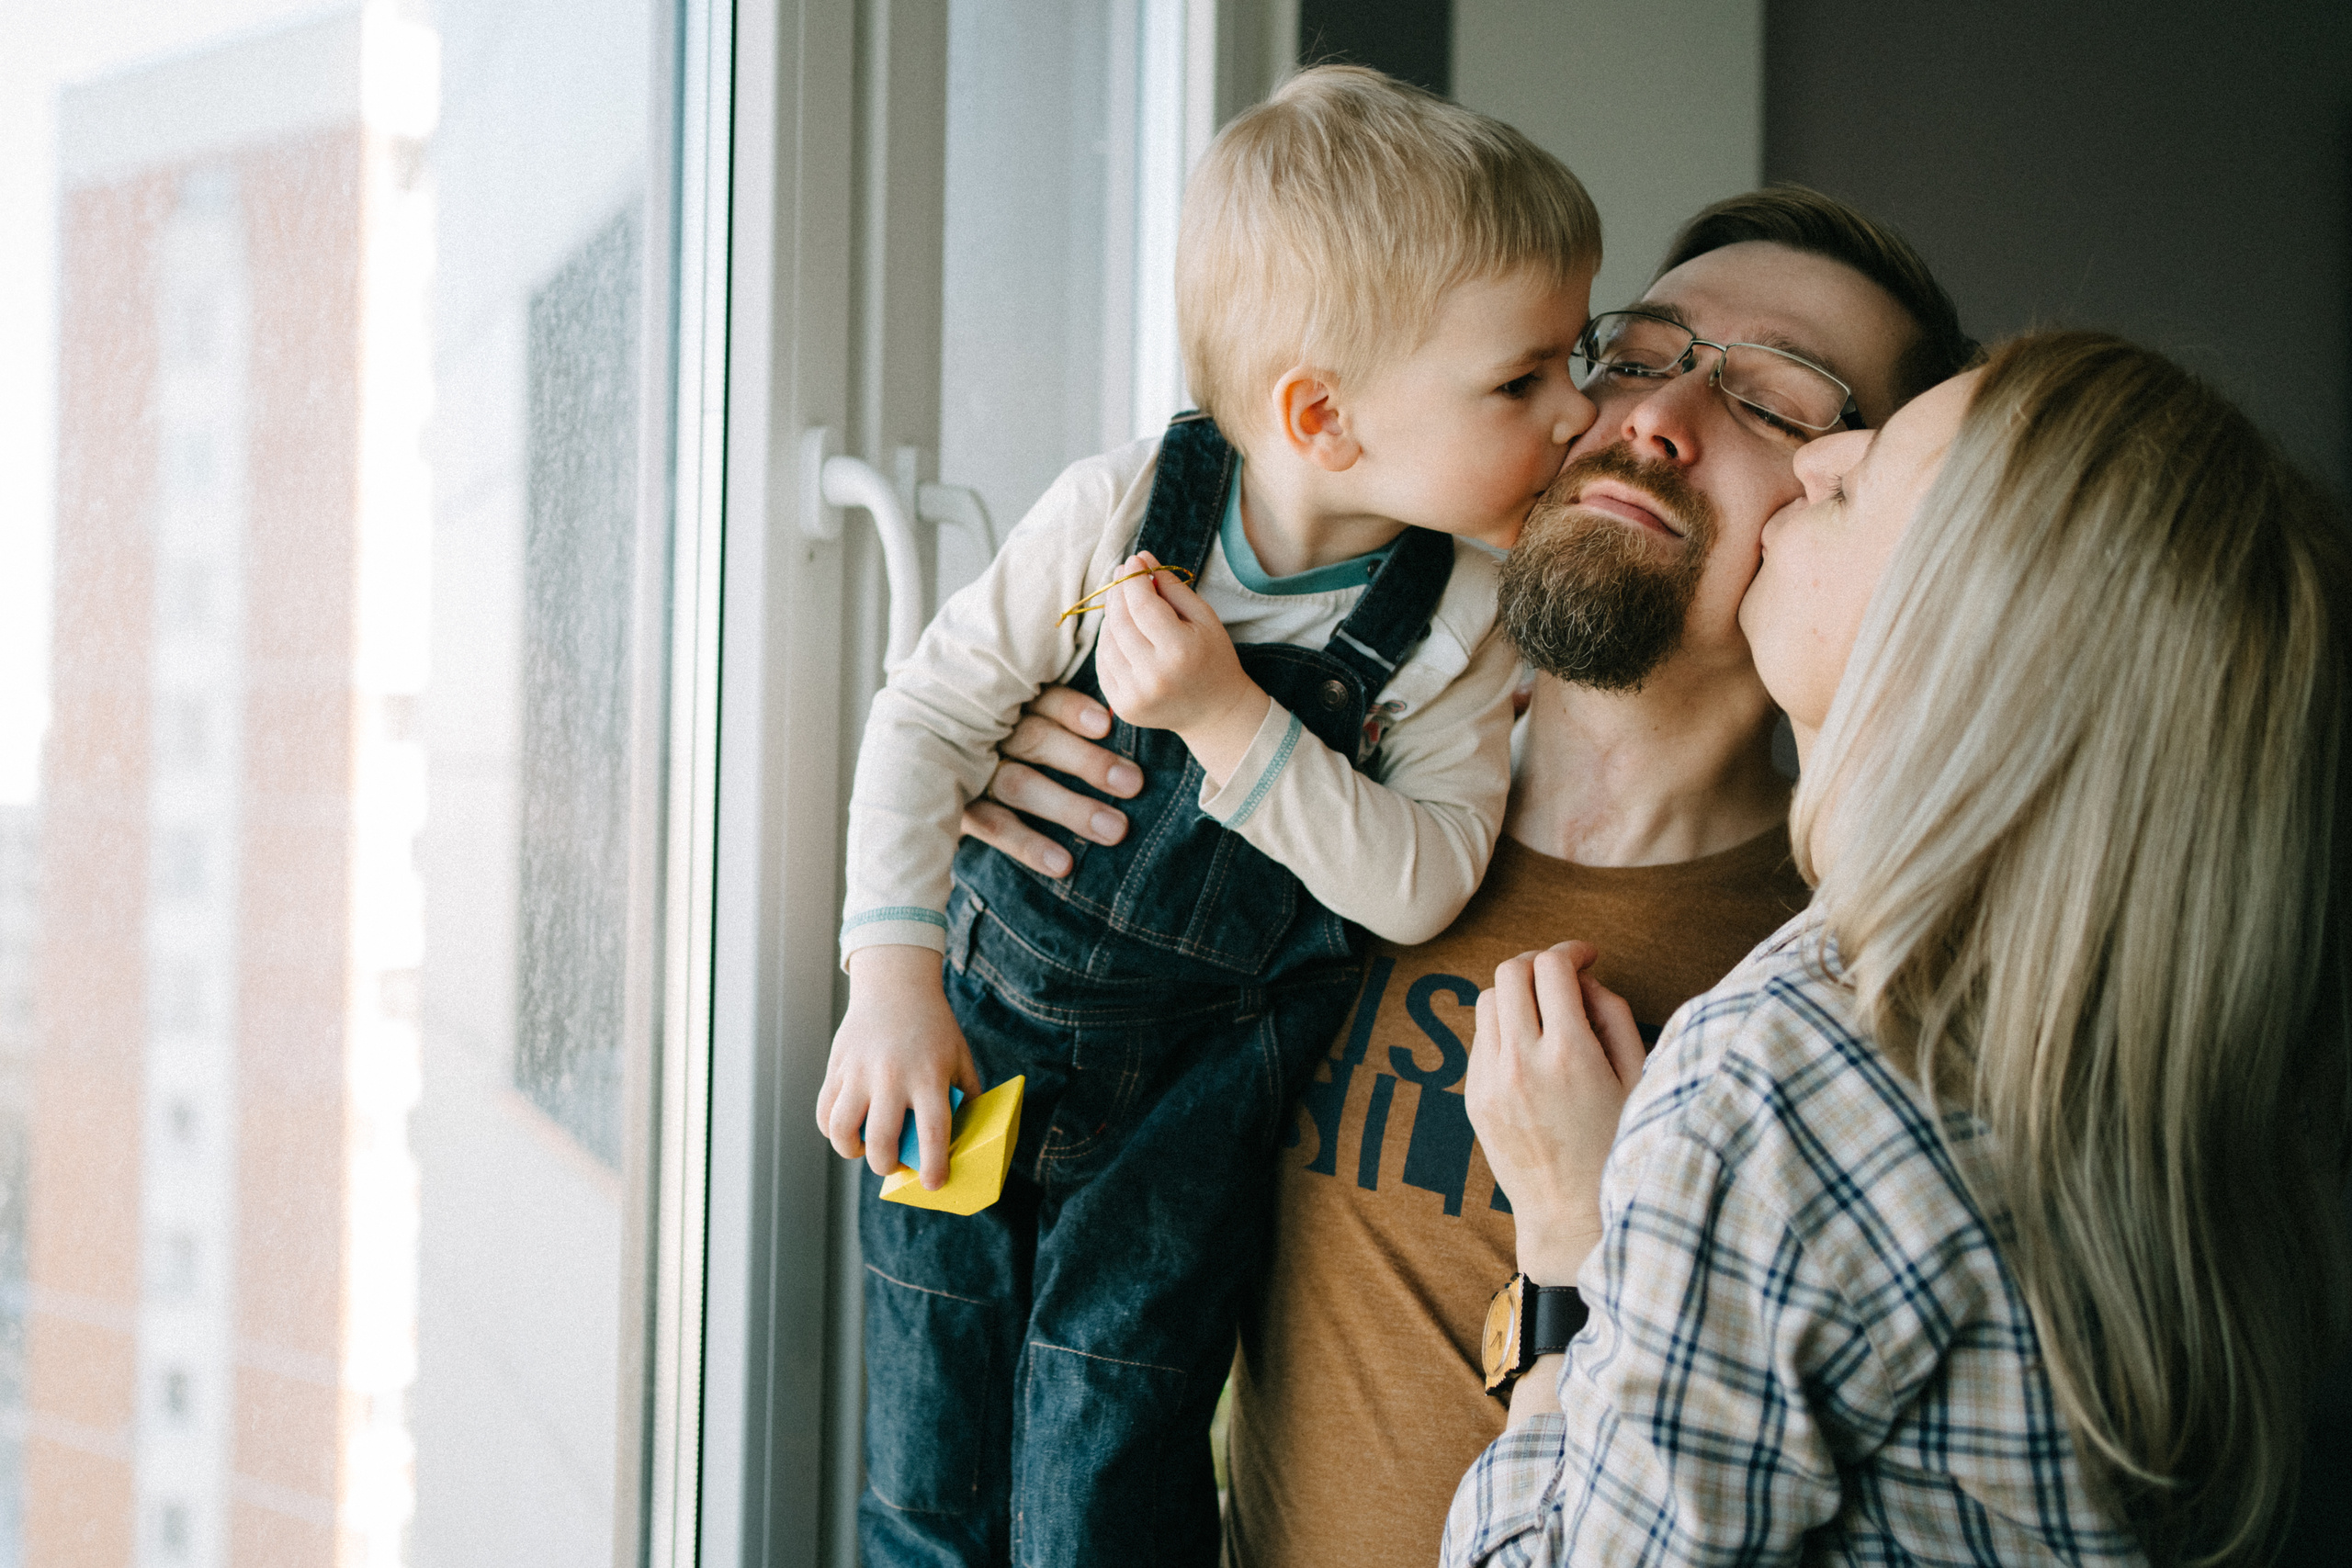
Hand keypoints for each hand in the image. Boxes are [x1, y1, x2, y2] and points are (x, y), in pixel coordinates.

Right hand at [816, 945, 983, 1188]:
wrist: (896, 987)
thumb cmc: (934, 1029)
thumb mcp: (960, 1058)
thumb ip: (966, 1096)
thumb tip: (966, 1137)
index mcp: (929, 1077)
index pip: (931, 1134)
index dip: (932, 1167)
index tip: (932, 1185)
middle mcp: (892, 1077)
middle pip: (881, 1141)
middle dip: (886, 1166)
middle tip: (893, 1164)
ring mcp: (859, 1072)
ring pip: (842, 1131)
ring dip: (852, 1151)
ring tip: (864, 1148)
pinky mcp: (837, 1068)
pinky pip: (824, 1113)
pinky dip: (833, 1131)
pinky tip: (848, 1128)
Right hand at [959, 686, 1142, 876]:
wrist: (927, 765)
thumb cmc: (1007, 735)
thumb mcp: (1027, 716)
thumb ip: (1063, 718)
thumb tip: (1120, 722)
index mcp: (1009, 700)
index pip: (1042, 699)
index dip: (1072, 710)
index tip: (1105, 726)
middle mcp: (986, 731)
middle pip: (1036, 740)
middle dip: (1087, 763)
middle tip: (1133, 784)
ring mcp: (969, 769)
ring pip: (1019, 784)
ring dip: (1068, 808)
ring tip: (1115, 830)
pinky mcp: (958, 808)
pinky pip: (994, 827)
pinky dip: (1028, 845)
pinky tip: (1062, 864)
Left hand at [1094, 553, 1269, 785]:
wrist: (1215, 712)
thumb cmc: (1213, 658)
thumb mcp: (1204, 618)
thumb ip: (1173, 588)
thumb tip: (1142, 558)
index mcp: (1180, 652)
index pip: (1144, 605)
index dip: (1134, 579)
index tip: (1134, 560)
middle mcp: (1154, 676)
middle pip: (1121, 622)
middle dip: (1119, 592)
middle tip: (1122, 574)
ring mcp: (1135, 695)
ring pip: (1107, 642)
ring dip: (1110, 616)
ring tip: (1123, 602)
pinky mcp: (1123, 706)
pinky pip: (1103, 663)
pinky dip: (1107, 642)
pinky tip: (1119, 630)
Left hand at [1467, 941, 1646, 1284]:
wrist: (1572, 1214)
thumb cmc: (1617, 1147)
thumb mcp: (1638, 1078)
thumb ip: (1614, 1016)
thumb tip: (1585, 980)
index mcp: (1570, 1054)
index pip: (1553, 968)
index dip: (1572, 951)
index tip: (1588, 958)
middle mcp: (1522, 1061)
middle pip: (1512, 972)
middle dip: (1540, 963)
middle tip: (1563, 977)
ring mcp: (1491, 1080)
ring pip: (1489, 1000)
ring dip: (1517, 994)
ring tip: (1545, 1013)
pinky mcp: (1474, 1097)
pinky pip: (1481, 1039)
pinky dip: (1504, 1028)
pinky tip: (1531, 1049)